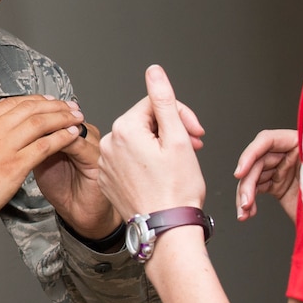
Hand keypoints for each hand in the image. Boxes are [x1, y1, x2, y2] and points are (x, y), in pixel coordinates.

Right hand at [0, 95, 84, 244]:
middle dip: (54, 105)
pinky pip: (44, 146)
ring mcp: (2, 148)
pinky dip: (61, 138)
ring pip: (40, 123)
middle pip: (29, 108)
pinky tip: (72, 136)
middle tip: (70, 106)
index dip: (35, 100)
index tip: (49, 102)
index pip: (11, 103)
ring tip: (77, 117)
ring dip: (63, 118)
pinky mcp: (13, 167)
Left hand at [32, 119, 118, 239]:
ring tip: (36, 128)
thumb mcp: (40, 160)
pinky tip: (52, 143)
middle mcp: (85, 135)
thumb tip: (18, 128)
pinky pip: (82, 146)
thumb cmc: (61, 188)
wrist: (77, 212)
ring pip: (74, 128)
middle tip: (27, 116)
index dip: (40, 111)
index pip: (57, 113)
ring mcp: (93, 145)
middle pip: (66, 117)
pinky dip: (66, 142)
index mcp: (72, 132)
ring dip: (56, 127)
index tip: (20, 111)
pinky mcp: (98, 160)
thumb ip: (34, 142)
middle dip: (47, 115)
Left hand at [98, 66, 207, 222]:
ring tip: (175, 167)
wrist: (167, 230)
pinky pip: (128, 162)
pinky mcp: (108, 181)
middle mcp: (108, 144)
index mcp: (124, 129)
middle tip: (191, 149)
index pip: (155, 105)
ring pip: (138, 143)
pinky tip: (160, 179)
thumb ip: (164, 100)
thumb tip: (154, 72)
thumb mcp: (177, 137)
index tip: (196, 134)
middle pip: (145, 123)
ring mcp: (106, 164)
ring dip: (159, 148)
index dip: (181, 116)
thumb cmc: (176, 190)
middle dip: (171, 132)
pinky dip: (145, 165)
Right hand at [233, 129, 299, 222]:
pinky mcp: (279, 185)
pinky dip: (249, 202)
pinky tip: (248, 213)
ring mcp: (283, 169)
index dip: (250, 154)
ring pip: (253, 177)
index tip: (240, 172)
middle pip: (257, 162)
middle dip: (247, 183)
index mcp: (301, 143)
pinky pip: (257, 189)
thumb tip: (295, 156)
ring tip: (244, 213)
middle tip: (245, 203)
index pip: (267, 140)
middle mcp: (289, 153)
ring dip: (244, 196)